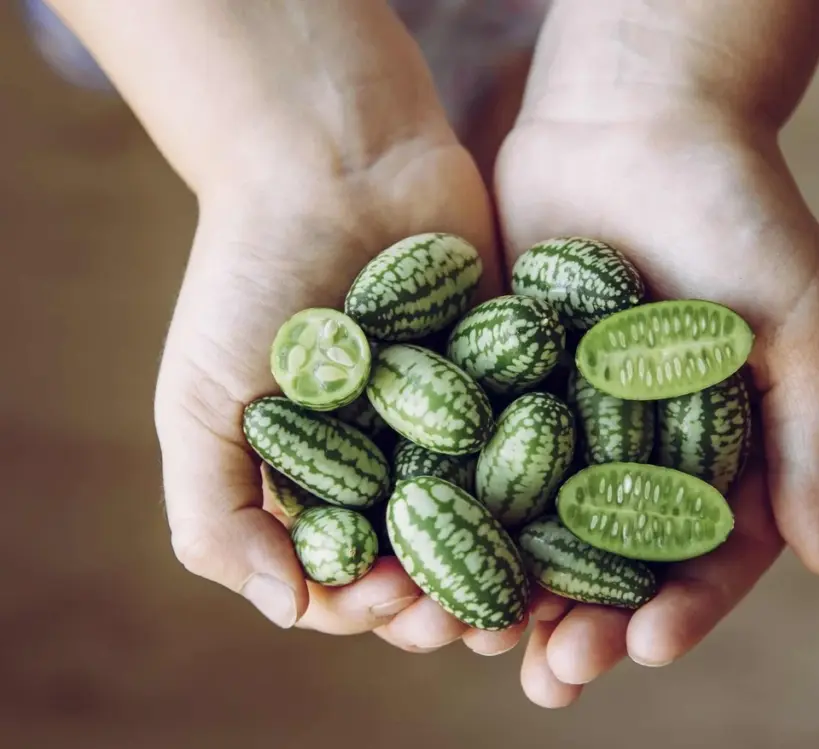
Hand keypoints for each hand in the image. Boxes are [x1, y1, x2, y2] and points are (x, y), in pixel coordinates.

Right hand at [42, 0, 529, 652]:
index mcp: (318, 483)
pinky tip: (589, 516)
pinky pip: (547, 448)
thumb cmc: (251, 278)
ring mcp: (459, 424)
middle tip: (483, 616)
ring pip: (499, 523)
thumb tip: (287, 611)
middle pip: (433, 564)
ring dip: (520, 568)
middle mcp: (391, 464)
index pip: (348, 580)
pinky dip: (565, 488)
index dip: (370, 606)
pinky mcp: (517, 379)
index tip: (392, 594)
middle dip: (453, 603)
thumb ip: (215, 514)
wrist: (334, 161)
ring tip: (544, 590)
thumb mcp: (200, 401)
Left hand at [492, 0, 818, 707]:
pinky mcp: (497, 379)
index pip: (703, 553)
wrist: (641, 118)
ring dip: (508, 587)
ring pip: (534, 523)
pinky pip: (474, 455)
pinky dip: (452, 506)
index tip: (647, 648)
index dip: (681, 608)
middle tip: (554, 678)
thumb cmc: (740, 209)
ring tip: (478, 643)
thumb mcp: (802, 321)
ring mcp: (562, 417)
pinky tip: (424, 551)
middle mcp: (636, 446)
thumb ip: (812, 439)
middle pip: (609, 559)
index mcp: (717, 448)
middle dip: (584, 621)